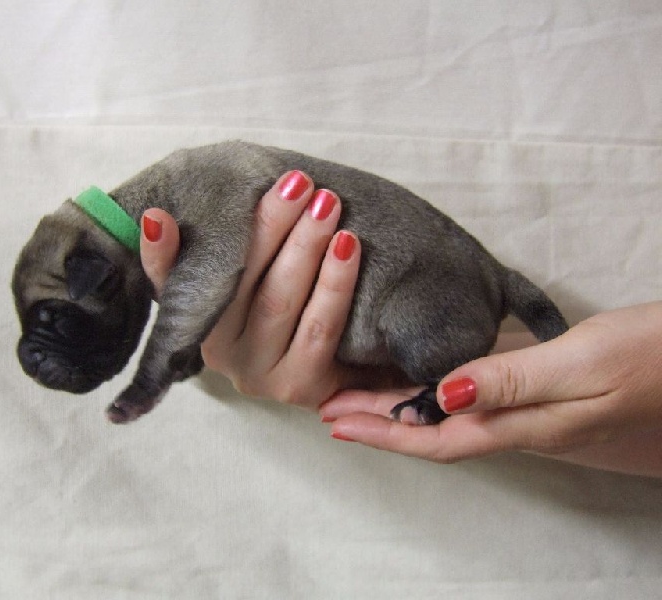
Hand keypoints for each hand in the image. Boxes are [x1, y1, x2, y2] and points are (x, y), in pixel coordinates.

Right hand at [140, 171, 399, 409]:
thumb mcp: (254, 277)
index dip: (162, 254)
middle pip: (239, 282)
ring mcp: (257, 375)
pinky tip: (348, 245)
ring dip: (304, 247)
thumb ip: (218, 250)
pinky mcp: (298, 386)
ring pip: (279, 301)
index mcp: (198, 326)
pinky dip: (334, 282)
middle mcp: (219, 355)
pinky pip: (318, 327)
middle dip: (269, 225)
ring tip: (326, 203)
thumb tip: (157, 218)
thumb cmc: (295, 311)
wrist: (348, 371)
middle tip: (297, 182)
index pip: (173, 285)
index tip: (156, 216)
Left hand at [320, 302, 661, 477]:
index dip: (383, 433)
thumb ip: (515, 382)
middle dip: (379, 423)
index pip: (436, 436)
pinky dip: (440, 386)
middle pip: (434, 430)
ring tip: (361, 393)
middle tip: (329, 406)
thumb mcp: (586, 365)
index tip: (335, 422)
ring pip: (451, 414)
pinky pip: (476, 394)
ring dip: (403, 407)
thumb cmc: (659, 364)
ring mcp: (536, 410)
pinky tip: (429, 375)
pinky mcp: (548, 389)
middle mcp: (522, 423)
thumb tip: (443, 395)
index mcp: (524, 423)